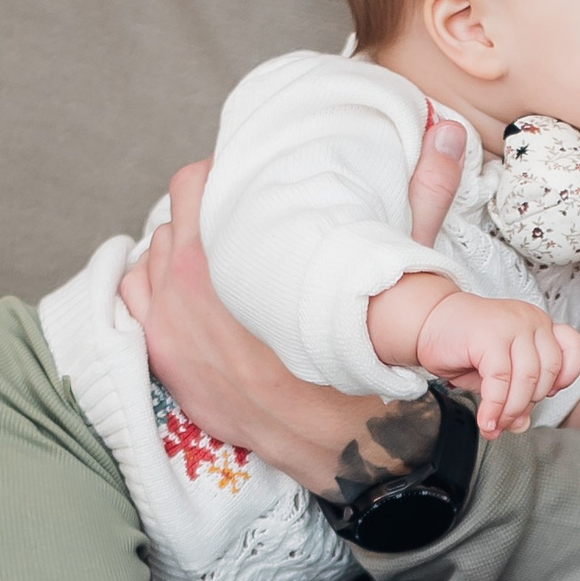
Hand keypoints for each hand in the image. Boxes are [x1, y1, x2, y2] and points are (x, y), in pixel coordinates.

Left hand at [126, 119, 469, 499]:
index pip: (199, 184)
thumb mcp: (395, 273)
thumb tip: (445, 134)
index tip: (248, 180)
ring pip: (151, 254)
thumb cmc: (367, 361)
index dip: (224, 175)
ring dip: (178, 244)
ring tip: (218, 250)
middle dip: (203, 207)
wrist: (341, 446)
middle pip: (173, 214)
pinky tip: (185, 287)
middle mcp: (187, 290)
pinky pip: (133, 297)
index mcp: (233, 260)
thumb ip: (420, 195)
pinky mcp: (163, 357)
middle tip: (237, 213)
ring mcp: (167, 327)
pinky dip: (153, 284)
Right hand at [415, 293, 579, 437]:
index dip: (567, 375)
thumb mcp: (498, 373)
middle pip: (548, 372)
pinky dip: (494, 407)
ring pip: (527, 379)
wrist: (428, 322)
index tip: (549, 394)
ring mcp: (511, 324)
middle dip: (528, 404)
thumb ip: (515, 394)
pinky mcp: (489, 334)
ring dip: (511, 411)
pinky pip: (500, 379)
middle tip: (508, 422)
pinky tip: (486, 420)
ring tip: (495, 425)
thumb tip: (522, 425)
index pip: (572, 347)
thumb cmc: (465, 346)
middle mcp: (530, 320)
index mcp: (539, 325)